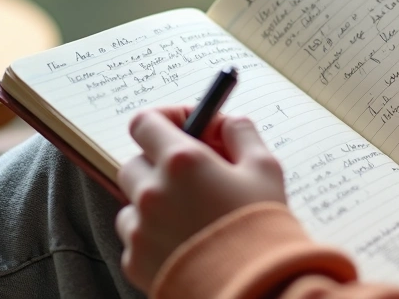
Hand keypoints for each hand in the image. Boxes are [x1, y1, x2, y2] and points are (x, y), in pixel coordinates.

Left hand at [115, 106, 286, 289]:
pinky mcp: (136, 260)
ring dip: (156, 199)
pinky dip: (154, 234)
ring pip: (133, 200)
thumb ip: (242, 133)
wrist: (256, 289)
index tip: (186, 125)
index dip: (165, 117)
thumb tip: (228, 122)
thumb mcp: (265, 169)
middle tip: (194, 173)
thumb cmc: (262, 228)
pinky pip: (136, 236)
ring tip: (191, 213)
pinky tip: (185, 241)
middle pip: (136, 160)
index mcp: (181, 161)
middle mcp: (152, 191)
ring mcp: (140, 228)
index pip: (146, 121)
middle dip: (161, 162)